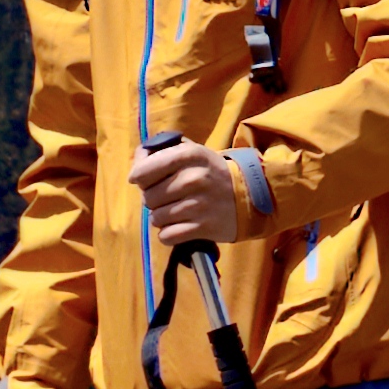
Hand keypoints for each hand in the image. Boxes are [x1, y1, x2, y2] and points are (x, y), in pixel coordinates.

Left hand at [135, 137, 261, 249]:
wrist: (250, 195)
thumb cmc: (213, 172)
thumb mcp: (193, 152)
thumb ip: (163, 152)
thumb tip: (137, 159)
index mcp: (189, 155)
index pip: (144, 170)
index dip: (138, 177)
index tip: (142, 180)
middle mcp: (193, 179)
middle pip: (149, 197)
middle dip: (152, 200)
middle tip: (166, 198)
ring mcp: (198, 205)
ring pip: (156, 218)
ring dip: (161, 218)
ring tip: (175, 212)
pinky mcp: (203, 228)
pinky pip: (167, 236)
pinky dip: (169, 234)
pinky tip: (179, 226)